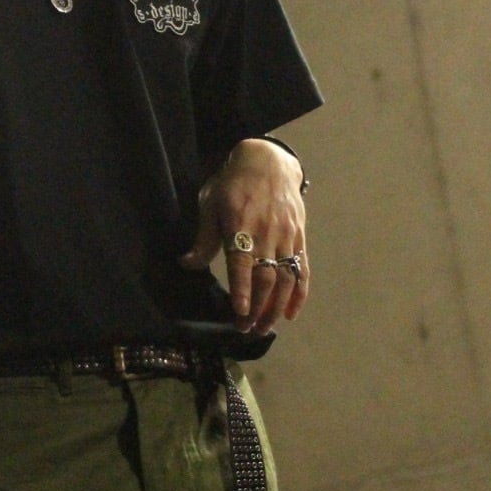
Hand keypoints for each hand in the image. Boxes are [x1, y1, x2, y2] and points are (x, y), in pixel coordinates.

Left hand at [178, 139, 308, 334]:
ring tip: (266, 327)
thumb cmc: (233, 184)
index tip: (240, 312)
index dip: (242, 289)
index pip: (242, 264)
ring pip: (286, 278)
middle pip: (267, 277)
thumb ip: (204, 238)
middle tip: (247, 328)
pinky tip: (291, 313)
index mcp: (241, 225)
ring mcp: (287, 236)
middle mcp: (267, 233)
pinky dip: (299, 293)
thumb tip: (186, 264)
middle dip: (258, 307)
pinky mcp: (299, 237)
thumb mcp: (212, 204)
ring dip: (277, 307)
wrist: (268, 161)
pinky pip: (303, 269)